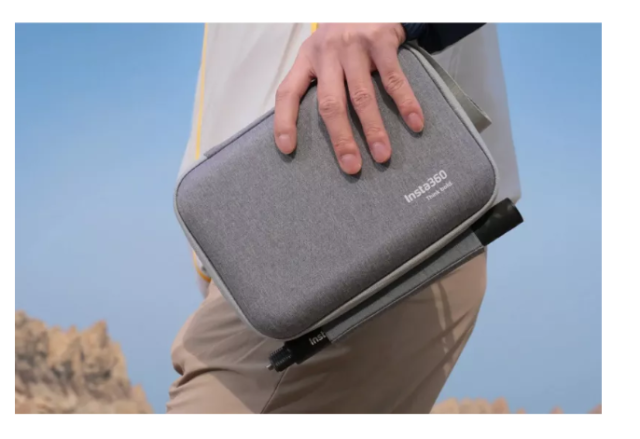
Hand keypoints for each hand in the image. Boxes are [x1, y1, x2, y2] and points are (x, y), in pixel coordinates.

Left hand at [274, 23, 424, 174]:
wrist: (367, 0)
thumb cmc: (343, 36)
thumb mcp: (321, 52)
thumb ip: (318, 81)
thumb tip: (324, 130)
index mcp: (307, 59)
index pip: (288, 93)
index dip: (285, 122)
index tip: (287, 149)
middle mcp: (326, 53)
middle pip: (330, 104)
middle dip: (341, 139)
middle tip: (351, 167)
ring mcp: (353, 46)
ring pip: (362, 96)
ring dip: (374, 129)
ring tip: (382, 156)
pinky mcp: (380, 40)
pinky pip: (393, 79)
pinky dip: (405, 103)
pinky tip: (415, 124)